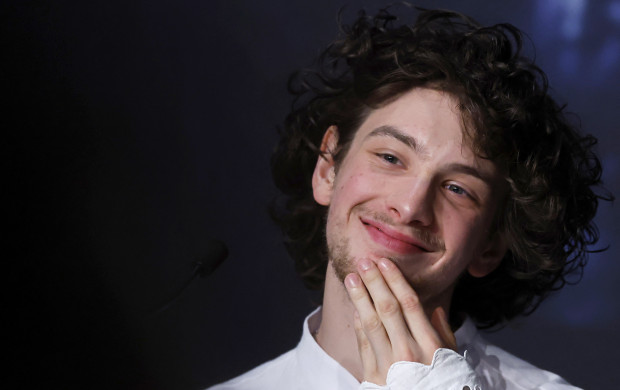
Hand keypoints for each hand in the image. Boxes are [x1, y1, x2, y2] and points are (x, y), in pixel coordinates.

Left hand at [344, 258, 456, 384]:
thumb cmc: (446, 387)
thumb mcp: (453, 362)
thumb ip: (444, 334)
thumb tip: (433, 309)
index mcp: (430, 345)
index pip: (409, 303)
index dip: (395, 280)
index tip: (384, 262)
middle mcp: (408, 352)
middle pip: (388, 309)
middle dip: (374, 282)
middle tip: (363, 262)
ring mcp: (389, 365)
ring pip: (371, 323)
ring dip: (360, 298)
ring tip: (351, 279)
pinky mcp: (373, 377)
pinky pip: (364, 345)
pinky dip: (359, 325)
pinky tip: (355, 308)